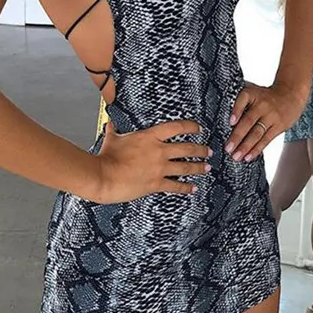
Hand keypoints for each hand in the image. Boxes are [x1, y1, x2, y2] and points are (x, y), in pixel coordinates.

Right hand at [93, 120, 211, 203]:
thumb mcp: (112, 139)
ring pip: (185, 167)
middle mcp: (158, 151)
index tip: (198, 129)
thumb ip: (114, 130)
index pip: (176, 128)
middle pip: (187, 149)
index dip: (190, 127)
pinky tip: (193, 188)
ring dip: (198, 167)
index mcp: (150, 137)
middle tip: (209, 151)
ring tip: (207, 168)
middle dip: (200, 150)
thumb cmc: (106, 156)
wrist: (103, 176)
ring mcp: (159, 168)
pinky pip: (175, 186)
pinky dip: (186, 187)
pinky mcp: (156, 184)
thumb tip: (110, 124)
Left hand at [226, 83, 305, 161]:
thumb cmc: (265, 96)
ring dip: (246, 146)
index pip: (242, 100)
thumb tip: (221, 113)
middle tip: (228, 148)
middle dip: (237, 136)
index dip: (236, 111)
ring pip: (257, 133)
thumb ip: (239, 100)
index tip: (230, 122)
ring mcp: (271, 116)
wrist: (290, 95)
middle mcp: (262, 105)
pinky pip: (266, 139)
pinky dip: (256, 149)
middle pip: (248, 121)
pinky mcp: (279, 126)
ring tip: (236, 156)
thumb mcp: (252, 90)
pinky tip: (248, 156)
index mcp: (252, 94)